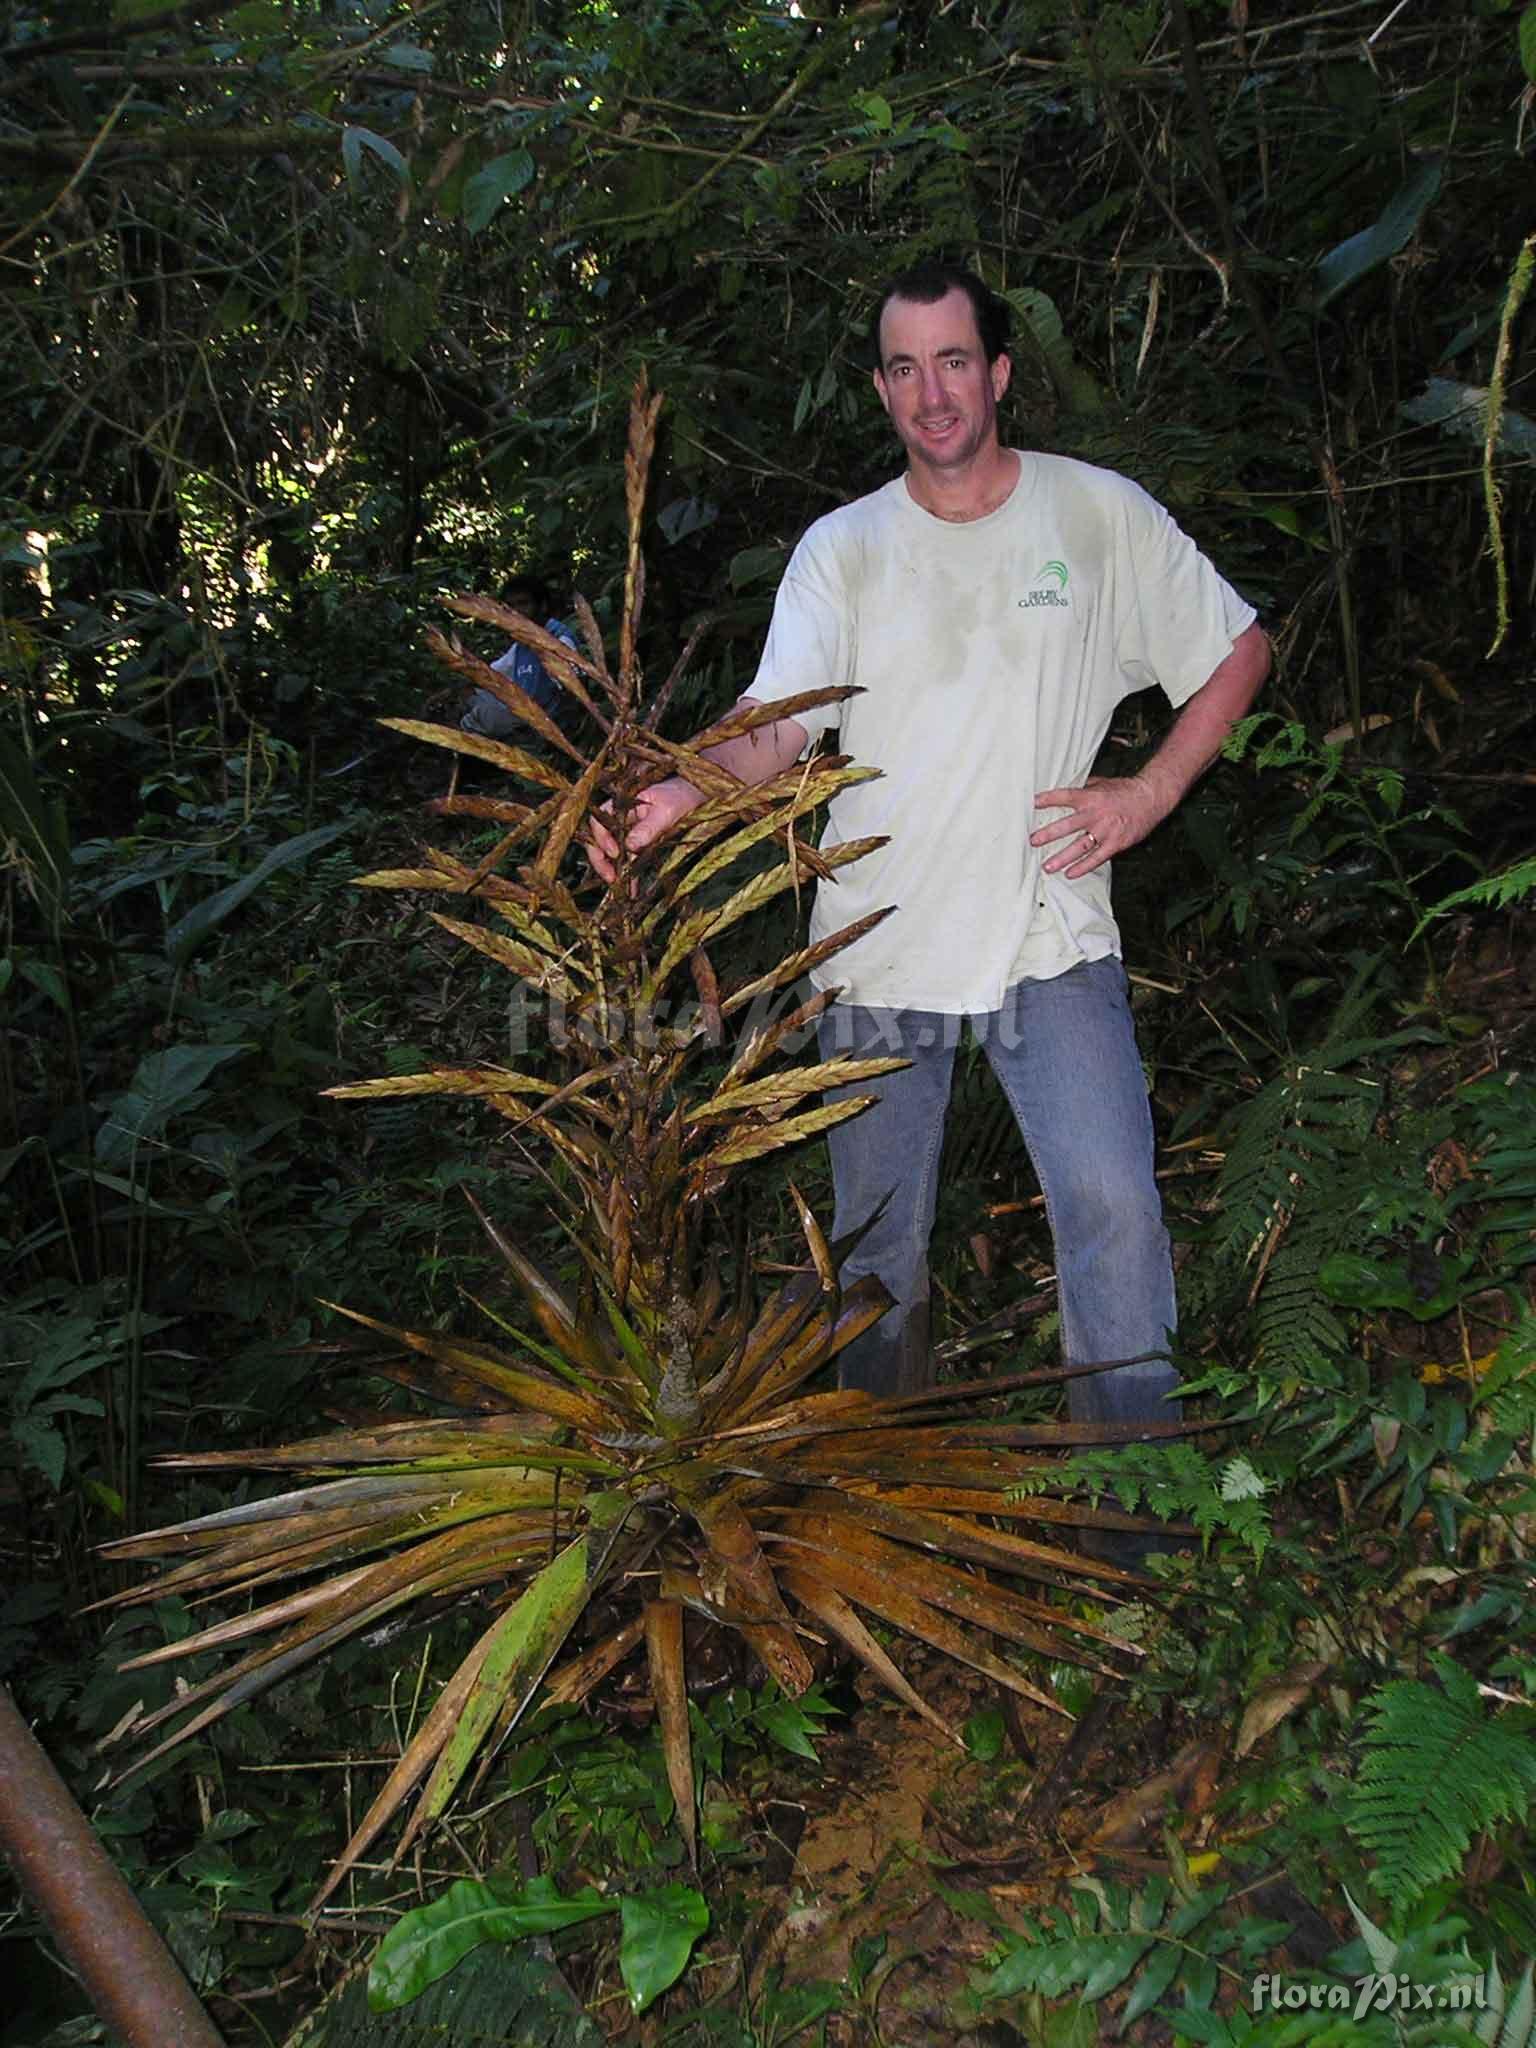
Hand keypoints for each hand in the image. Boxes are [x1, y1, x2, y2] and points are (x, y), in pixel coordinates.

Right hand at [586, 775, 702, 881]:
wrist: (697, 797)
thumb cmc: (681, 796)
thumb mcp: (666, 811)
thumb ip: (648, 827)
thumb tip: (630, 845)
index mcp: (622, 806)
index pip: (599, 822)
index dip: (601, 838)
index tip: (614, 853)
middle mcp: (622, 821)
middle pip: (601, 841)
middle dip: (602, 861)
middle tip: (611, 878)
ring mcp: (630, 834)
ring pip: (614, 855)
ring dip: (616, 872)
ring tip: (621, 889)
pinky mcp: (641, 846)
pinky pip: (630, 861)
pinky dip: (630, 874)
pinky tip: (632, 889)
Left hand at [1030, 772, 1171, 877]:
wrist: (1151, 798)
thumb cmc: (1124, 790)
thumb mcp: (1102, 784)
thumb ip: (1083, 789)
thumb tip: (1065, 788)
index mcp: (1090, 797)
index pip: (1064, 797)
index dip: (1048, 799)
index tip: (1032, 803)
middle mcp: (1096, 814)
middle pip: (1068, 826)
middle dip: (1048, 834)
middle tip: (1033, 841)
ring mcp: (1106, 830)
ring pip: (1080, 847)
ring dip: (1062, 858)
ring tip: (1047, 867)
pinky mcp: (1116, 843)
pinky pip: (1097, 858)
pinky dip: (1083, 867)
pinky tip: (1069, 874)